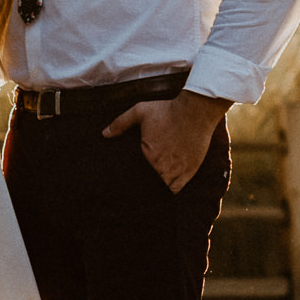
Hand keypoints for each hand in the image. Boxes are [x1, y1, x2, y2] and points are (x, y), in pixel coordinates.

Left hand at [102, 90, 228, 191]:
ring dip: (159, 184)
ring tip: (158, 180)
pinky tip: (170, 183)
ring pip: (162, 187)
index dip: (137, 173)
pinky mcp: (189, 171)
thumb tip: (104, 134)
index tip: (137, 170)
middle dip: (147, 179)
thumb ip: (121, 122)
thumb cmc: (167, 110)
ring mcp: (175, 170)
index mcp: (147, 154)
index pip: (137, 172)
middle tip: (147, 176)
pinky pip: (176, 189)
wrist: (195, 111)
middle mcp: (160, 166)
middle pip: (149, 180)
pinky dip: (172, 188)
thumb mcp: (140, 111)